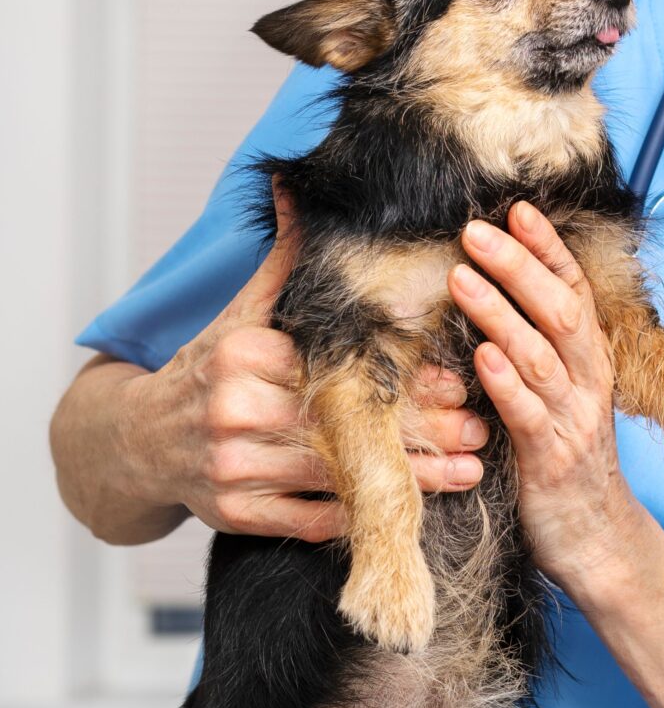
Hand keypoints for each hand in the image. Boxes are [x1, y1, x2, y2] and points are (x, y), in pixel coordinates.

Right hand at [126, 184, 489, 541]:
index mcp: (245, 353)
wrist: (137, 440)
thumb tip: (299, 187)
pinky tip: (413, 510)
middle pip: (346, 423)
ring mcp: (234, 468)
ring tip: (470, 469)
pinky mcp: (236, 515)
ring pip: (338, 476)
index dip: (403, 375)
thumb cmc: (206, 369)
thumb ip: (285, 261)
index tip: (458, 378)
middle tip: (481, 427)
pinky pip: (311, 521)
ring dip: (411, 479)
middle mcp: (235, 410)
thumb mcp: (240, 311)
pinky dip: (362, 514)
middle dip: (421, 429)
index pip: (340, 366)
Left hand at [448, 203, 642, 588]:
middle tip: (475, 230)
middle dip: (519, 266)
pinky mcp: (551, 462)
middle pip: (559, 312)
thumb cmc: (564, 468)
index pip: (574, 293)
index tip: (519, 209)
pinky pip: (528, 415)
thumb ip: (535, 355)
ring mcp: (572, 422)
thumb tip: (491, 303)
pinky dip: (506, 383)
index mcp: (590, 365)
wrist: (598, 544)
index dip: (548, 250)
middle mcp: (588, 385)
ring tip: (463, 277)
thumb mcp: (558, 401)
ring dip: (500, 313)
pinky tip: (481, 355)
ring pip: (541, 355)